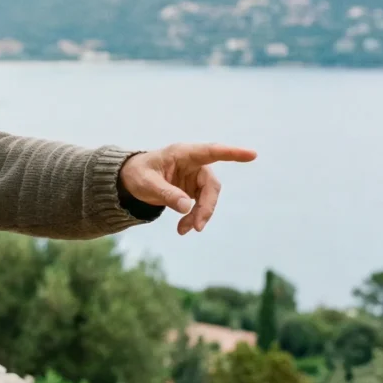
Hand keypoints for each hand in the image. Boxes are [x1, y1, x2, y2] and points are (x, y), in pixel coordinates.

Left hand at [119, 143, 255, 234]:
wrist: (131, 179)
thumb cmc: (138, 173)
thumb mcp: (147, 183)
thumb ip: (166, 193)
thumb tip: (186, 207)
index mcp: (183, 153)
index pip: (211, 151)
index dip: (232, 153)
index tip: (252, 154)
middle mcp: (194, 163)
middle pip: (211, 185)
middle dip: (206, 206)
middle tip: (197, 226)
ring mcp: (195, 176)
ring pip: (208, 198)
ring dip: (200, 215)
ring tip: (184, 230)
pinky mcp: (194, 189)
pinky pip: (201, 205)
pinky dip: (193, 217)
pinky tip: (183, 229)